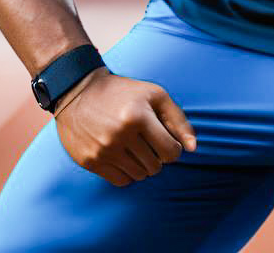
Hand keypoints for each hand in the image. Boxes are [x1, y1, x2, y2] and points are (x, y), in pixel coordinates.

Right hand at [53, 68, 196, 186]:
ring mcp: (103, 150)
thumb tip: (193, 148)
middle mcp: (120, 135)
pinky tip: (123, 156)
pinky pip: (121, 181)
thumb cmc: (124, 92)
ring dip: (142, 165)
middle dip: (157, 157)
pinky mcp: (90, 161)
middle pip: (155, 166)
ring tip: (135, 148)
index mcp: (139, 116)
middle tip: (148, 142)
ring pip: (139, 176)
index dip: (173, 149)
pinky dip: (127, 173)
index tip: (166, 141)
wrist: (79, 92)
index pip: (171, 152)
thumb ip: (178, 120)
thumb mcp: (155, 95)